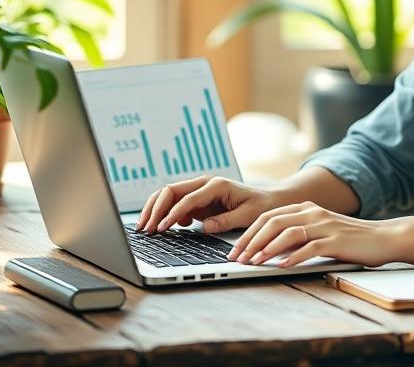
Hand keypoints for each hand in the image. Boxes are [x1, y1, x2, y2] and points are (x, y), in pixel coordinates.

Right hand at [136, 176, 283, 233]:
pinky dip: (164, 212)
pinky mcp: (196, 199)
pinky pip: (174, 203)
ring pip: (168, 194)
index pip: (187, 199)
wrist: (268, 199)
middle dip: (155, 209)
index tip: (162, 228)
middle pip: (170, 191)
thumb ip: (226, 221)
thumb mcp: (247, 215)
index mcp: (216, 185)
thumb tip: (204, 227)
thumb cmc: (260, 206)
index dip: (172, 214)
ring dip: (154, 209)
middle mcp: (204, 184)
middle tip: (146, 229)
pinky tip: (164, 228)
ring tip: (145, 228)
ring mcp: (199, 190)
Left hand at [228, 201, 403, 267]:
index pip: (269, 216)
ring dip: (267, 249)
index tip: (235, 249)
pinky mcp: (336, 240)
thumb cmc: (350, 239)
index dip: (249, 233)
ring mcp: (325, 225)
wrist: (384, 238)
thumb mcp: (320, 232)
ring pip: (288, 232)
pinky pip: (310, 247)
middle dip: (251, 241)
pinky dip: (293, 256)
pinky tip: (282, 266)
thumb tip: (268, 250)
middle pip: (273, 222)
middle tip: (237, 258)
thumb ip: (298, 235)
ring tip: (254, 263)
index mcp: (306, 208)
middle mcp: (313, 212)